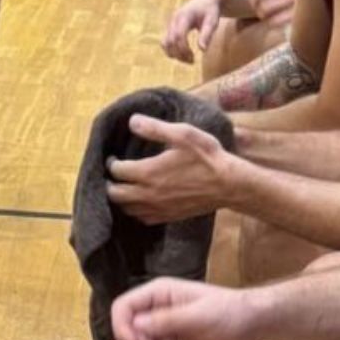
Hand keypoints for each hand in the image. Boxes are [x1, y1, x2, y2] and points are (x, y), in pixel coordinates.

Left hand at [106, 115, 238, 223]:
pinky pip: (142, 218)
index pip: (116, 171)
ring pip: (126, 209)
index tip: (113, 157)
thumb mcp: (183, 134)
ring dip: (120, 198)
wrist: (229, 185)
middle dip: (109, 183)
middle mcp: (148, 194)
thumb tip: (132, 121)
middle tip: (114, 173)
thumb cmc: (207, 157)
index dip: (111, 163)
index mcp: (148, 172)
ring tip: (124, 186)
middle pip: (115, 194)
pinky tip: (140, 201)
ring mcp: (157, 208)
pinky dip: (135, 210)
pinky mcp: (167, 217)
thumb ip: (155, 128)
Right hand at [110, 277, 261, 339]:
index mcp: (158, 293)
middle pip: (128, 332)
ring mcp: (163, 327)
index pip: (123, 307)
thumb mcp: (198, 315)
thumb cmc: (230, 312)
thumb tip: (135, 326)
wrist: (254, 324)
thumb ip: (166, 320)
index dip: (122, 328)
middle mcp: (156, 308)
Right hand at [162, 0, 227, 62]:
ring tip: (189, 59)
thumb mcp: (212, 21)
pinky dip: (172, 50)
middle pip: (169, 41)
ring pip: (165, 43)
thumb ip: (207, 34)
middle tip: (192, 61)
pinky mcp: (170, 27)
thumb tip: (202, 50)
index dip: (184, 49)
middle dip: (179, 54)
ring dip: (174, 54)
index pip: (178, 36)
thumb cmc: (210, 10)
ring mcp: (170, 23)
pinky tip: (184, 54)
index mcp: (184, 16)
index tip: (194, 58)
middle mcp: (174, 19)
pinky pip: (166, 42)